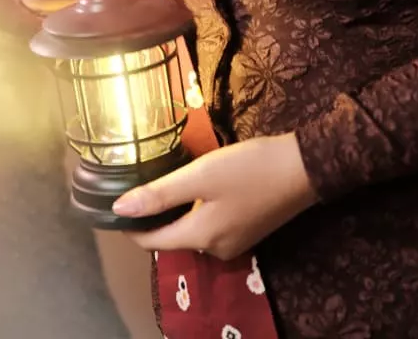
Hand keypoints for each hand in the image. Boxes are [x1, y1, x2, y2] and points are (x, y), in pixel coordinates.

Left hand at [113, 134, 316, 259]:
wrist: (303, 168)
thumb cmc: (248, 169)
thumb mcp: (200, 175)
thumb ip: (160, 194)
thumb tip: (118, 210)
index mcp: (201, 238)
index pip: (152, 241)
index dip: (130, 224)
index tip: (113, 200)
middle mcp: (215, 249)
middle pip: (171, 237)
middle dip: (152, 215)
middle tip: (138, 181)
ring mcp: (234, 242)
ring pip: (191, 230)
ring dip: (175, 210)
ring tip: (162, 179)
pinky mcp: (246, 230)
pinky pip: (209, 225)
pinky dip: (196, 209)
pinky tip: (195, 185)